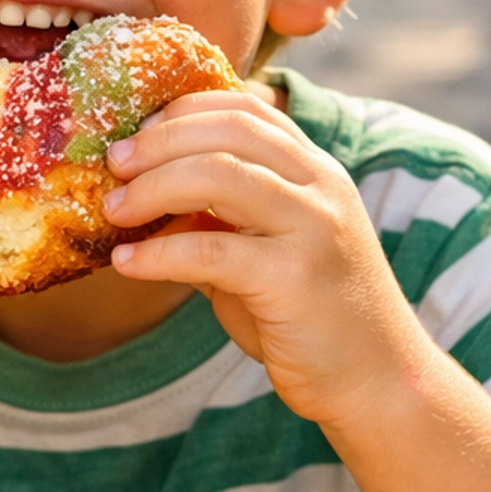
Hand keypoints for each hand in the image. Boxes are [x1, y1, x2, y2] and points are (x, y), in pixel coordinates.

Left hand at [103, 90, 430, 429]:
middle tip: (114, 165)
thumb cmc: (310, 318)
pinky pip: (211, 251)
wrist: (377, 382)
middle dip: (160, 142)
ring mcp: (314, 228)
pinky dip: (158, 253)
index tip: (138, 134)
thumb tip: (140, 199)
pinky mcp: (295, 279)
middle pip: (230, 131)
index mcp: (316, 171)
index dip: (184, 111)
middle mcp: (321, 187)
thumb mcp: (263, 252)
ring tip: (114, 209)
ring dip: (153, 187)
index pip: (247, 109)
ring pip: (220, 175)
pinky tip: (126, 263)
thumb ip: (217, 220)